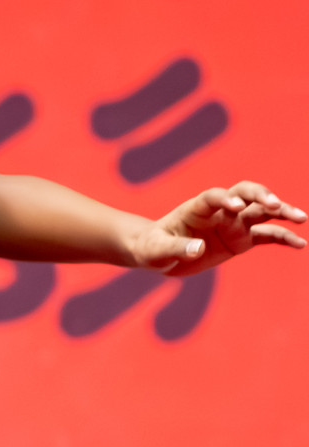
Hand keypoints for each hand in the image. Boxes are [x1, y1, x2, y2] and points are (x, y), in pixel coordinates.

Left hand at [132, 180, 305, 275]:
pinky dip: (284, 237)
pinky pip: (267, 235)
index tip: (235, 207)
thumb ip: (177, 248)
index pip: (214, 197)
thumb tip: (198, 248)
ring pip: (261, 211)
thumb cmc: (152, 247)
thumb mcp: (157, 250)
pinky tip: (301, 244)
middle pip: (244, 194)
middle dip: (260, 195)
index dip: (225, 199)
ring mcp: (233, 224)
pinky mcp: (241, 240)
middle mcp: (219, 212)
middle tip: (275, 205)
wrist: (158, 253)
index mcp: (195, 209)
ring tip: (301, 218)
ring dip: (281, 211)